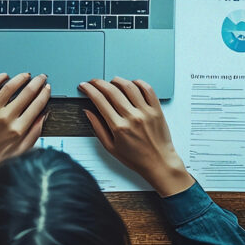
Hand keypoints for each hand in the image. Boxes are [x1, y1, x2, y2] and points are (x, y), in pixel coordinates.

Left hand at [0, 72, 50, 196]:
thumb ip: (34, 133)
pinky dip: (0, 78)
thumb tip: (43, 116)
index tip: (47, 88)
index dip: (44, 94)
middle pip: (27, 93)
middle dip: (37, 82)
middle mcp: (6, 118)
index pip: (37, 105)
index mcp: (18, 129)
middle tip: (41, 77)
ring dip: (21, 78)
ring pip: (10, 86)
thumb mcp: (20, 149)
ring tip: (26, 75)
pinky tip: (6, 77)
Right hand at [79, 77, 194, 196]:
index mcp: (119, 127)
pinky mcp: (157, 110)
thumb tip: (88, 112)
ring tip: (111, 82)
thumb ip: (98, 128)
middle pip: (112, 91)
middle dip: (99, 83)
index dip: (89, 90)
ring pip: (129, 86)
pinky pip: (148, 89)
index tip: (84, 86)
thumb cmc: (136, 158)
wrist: (159, 163)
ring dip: (117, 80)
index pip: (100, 100)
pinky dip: (138, 82)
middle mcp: (132, 117)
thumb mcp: (110, 147)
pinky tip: (131, 83)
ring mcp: (146, 112)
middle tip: (94, 82)